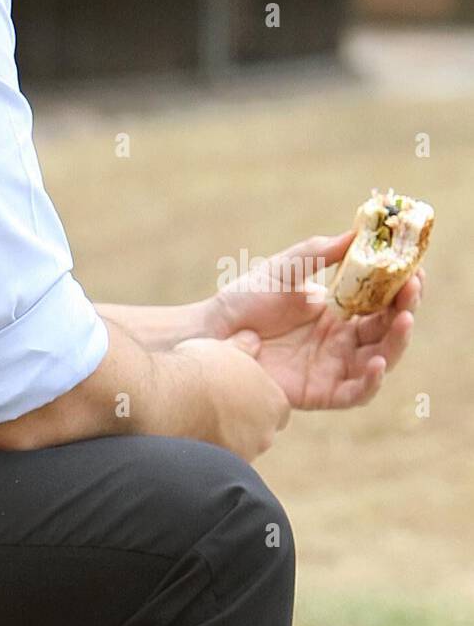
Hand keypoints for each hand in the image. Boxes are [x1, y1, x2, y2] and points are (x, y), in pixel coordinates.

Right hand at [174, 333, 290, 460]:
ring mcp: (242, 455)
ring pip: (237, 449)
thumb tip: (251, 339)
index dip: (256, 403)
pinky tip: (184, 437)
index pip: (276, 410)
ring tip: (194, 422)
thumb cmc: (194, 370)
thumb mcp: (223, 348)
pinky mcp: (217, 470)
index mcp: (275, 403)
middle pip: (258, 432)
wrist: (162, 398)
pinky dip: (204, 452)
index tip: (235, 396)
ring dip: (222, 440)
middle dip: (241, 424)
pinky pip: (215, 464)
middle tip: (213, 409)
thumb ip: (243, 348)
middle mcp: (265, 434)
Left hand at [206, 231, 423, 409]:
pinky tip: (376, 363)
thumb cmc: (245, 300)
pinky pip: (354, 393)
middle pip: (387, 329)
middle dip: (405, 309)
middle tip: (410, 290)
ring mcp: (332, 367)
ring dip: (397, 342)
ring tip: (402, 319)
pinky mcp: (318, 392)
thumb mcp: (284, 269)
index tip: (414, 269)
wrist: (210, 332)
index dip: (402, 288)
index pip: (383, 301)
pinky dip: (370, 382)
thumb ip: (318, 252)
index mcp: (339, 312)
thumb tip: (357, 232)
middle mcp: (342, 341)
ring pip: (380, 360)